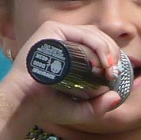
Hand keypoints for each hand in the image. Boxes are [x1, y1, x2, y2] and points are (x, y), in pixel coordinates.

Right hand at [0, 21, 130, 124]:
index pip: (98, 45)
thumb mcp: (79, 109)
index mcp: (69, 50)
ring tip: (109, 70)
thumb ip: (98, 107)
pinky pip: (82, 34)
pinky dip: (98, 46)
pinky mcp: (51, 30)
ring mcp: (57, 32)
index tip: (115, 76)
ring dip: (108, 51)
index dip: (111, 57)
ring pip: (93, 34)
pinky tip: (103, 62)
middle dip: (113, 53)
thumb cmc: (47, 106)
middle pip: (98, 37)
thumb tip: (116, 96)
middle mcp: (63, 38)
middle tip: (114, 74)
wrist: (24, 104)